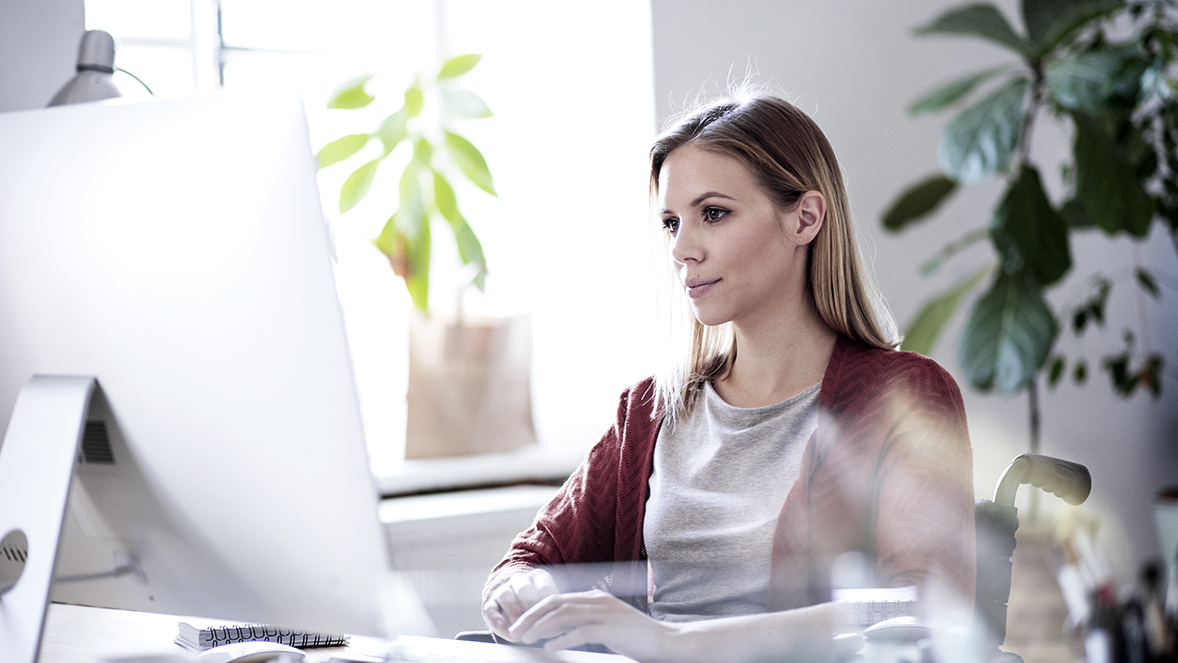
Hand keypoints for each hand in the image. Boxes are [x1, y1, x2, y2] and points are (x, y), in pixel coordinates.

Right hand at [481, 568, 558, 639]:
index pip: (544, 587)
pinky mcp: (491, 603)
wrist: (517, 607)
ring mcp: (504, 589)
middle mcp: (520, 580)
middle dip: (529, 607)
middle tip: (534, 622)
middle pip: (523, 588)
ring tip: (520, 627)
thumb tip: (555, 622)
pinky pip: (490, 608)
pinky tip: (502, 626)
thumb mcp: (550, 608)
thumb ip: (552, 612)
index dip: (547, 604)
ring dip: (513, 611)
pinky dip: (495, 618)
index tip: (550, 617)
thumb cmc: (541, 610)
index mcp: (539, 578)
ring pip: (505, 594)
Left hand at [507, 590, 681, 662]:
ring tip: (526, 638)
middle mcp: (597, 601)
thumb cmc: (635, 638)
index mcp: (595, 598)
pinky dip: (561, 639)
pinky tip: (550, 647)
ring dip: (541, 627)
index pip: (557, 599)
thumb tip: (554, 634)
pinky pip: (580, 632)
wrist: (666, 642)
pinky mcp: (611, 628)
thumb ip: (583, 625)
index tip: (520, 624)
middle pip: (556, 604)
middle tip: (514, 631)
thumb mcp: (605, 627)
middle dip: (532, 617)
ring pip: (563, 615)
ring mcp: (604, 613)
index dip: (536, 611)